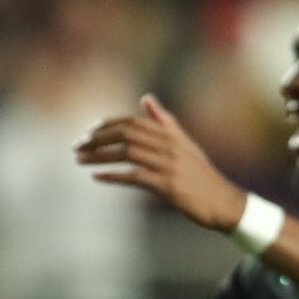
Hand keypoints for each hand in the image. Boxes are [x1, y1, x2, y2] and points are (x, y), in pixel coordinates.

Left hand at [75, 95, 247, 229]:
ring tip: (79, 159)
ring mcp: (168, 164)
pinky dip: (114, 175)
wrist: (222, 201)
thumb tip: (145, 98)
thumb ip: (163, 120)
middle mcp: (168, 145)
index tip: (87, 133)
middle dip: (97, 138)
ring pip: (127, 153)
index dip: (106, 125)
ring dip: (99, 156)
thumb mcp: (183, 143)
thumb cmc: (200, 174)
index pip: (131, 121)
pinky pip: (135, 176)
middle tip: (77, 146)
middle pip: (125, 134)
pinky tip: (97, 176)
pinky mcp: (168, 185)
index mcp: (170, 133)